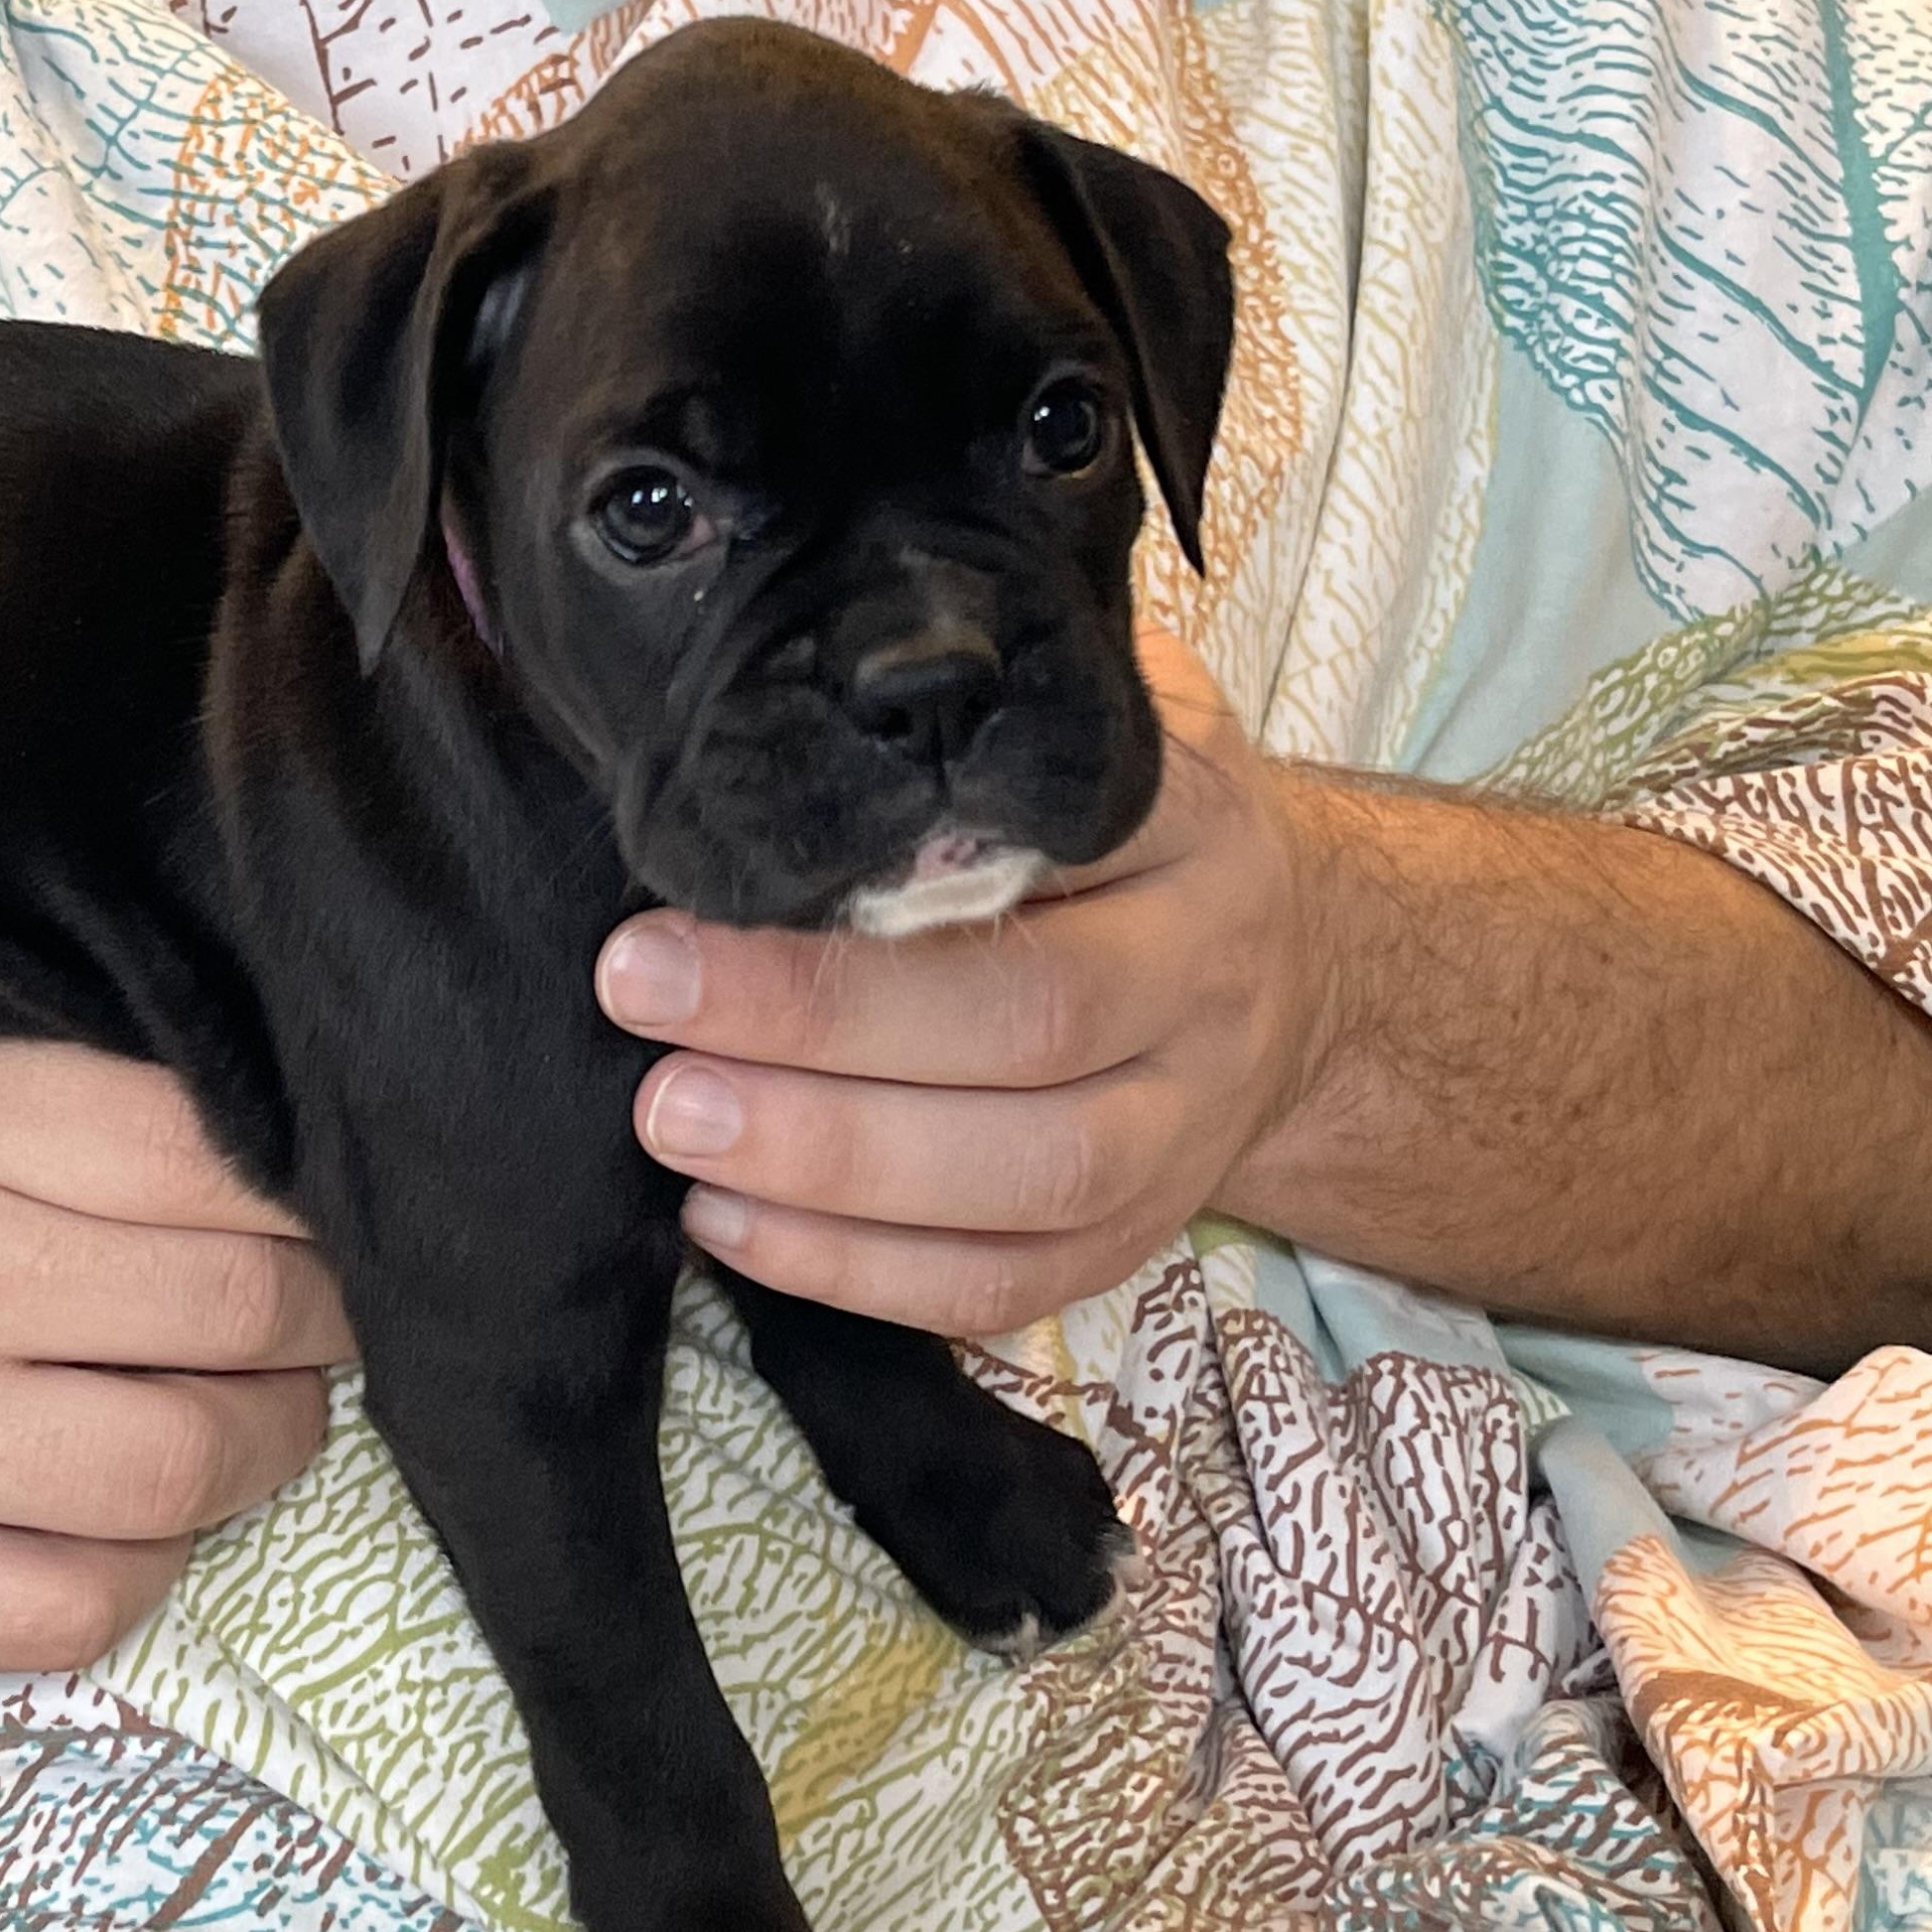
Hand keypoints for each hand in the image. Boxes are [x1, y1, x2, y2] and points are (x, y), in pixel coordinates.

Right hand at [0, 1041, 348, 1667]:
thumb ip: (57, 1119)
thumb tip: (283, 1174)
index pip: (206, 1149)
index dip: (304, 1198)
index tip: (313, 1225)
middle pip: (233, 1307)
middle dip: (315, 1328)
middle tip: (314, 1334)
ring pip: (183, 1464)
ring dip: (264, 1450)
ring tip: (252, 1426)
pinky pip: (85, 1604)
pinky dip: (151, 1570)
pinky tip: (131, 1528)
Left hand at [593, 629, 1328, 1334]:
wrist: (1287, 962)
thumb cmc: (1121, 824)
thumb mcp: (1089, 713)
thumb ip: (983, 695)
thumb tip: (801, 649)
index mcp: (1189, 821)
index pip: (1042, 847)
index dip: (867, 877)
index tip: (700, 878)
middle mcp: (1206, 977)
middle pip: (1027, 1022)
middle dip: (816, 1025)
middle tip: (645, 1002)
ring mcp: (1187, 1126)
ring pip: (1028, 1176)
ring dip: (832, 1164)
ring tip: (673, 1120)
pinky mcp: (1137, 1235)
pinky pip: (1006, 1282)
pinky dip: (862, 1272)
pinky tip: (727, 1223)